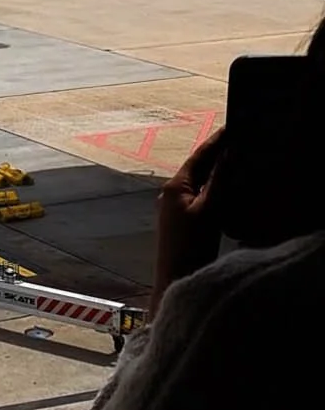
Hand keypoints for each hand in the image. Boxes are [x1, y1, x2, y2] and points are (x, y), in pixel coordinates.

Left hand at [152, 130, 224, 315]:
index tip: (232, 127)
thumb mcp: (209, 211)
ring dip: (216, 172)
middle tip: (238, 141)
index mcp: (175, 186)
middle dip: (217, 154)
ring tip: (235, 160)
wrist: (175, 282)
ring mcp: (174, 208)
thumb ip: (219, 181)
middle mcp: (171, 193)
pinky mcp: (181, 222)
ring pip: (199, 183)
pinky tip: (225, 192)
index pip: (199, 156)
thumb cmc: (189, 247)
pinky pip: (199, 198)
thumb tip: (229, 153)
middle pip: (198, 167)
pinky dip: (213, 190)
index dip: (217, 141)